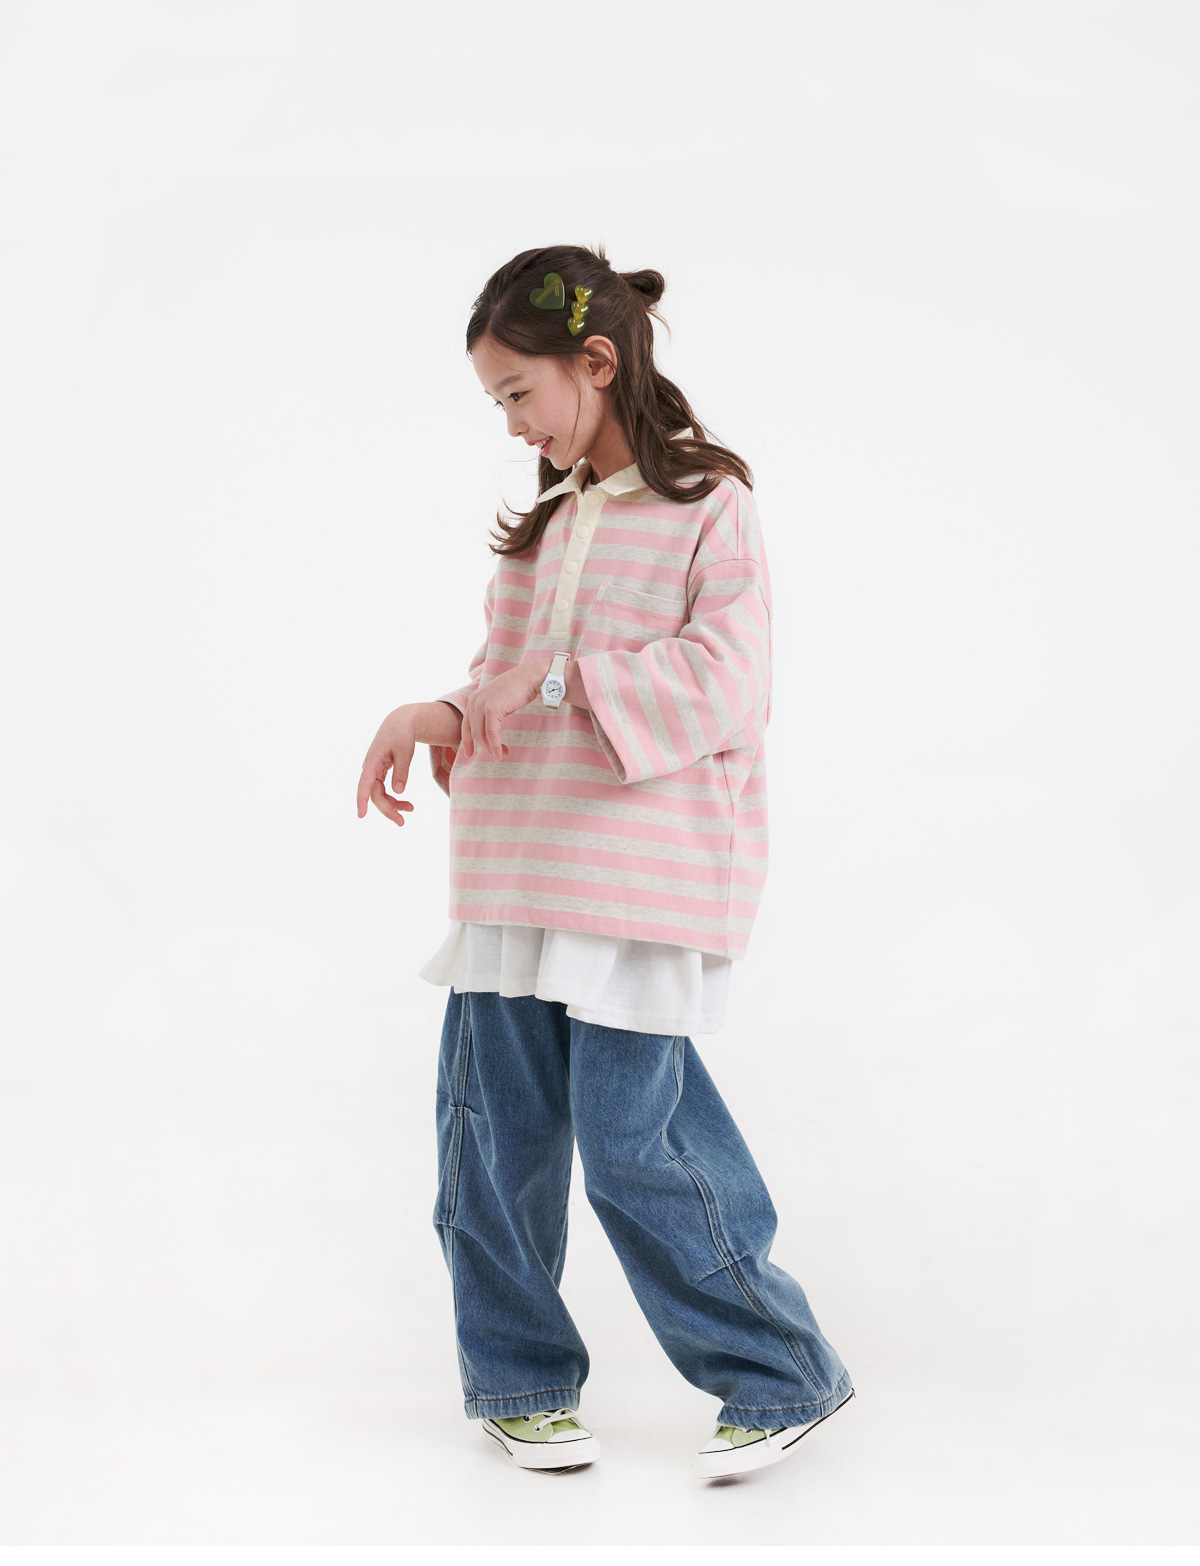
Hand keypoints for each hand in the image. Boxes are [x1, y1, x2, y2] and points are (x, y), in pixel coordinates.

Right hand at [356, 707, 417, 826]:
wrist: (399, 723)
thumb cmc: (402, 734)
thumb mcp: (405, 751)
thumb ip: (401, 771)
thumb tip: (398, 791)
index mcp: (373, 761)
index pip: (364, 783)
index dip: (361, 799)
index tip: (361, 815)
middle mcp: (370, 768)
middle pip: (374, 794)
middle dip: (387, 809)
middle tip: (402, 822)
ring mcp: (374, 771)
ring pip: (379, 794)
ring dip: (392, 805)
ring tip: (410, 811)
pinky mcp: (380, 773)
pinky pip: (383, 790)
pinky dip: (394, 798)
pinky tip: (406, 804)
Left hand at [459, 656, 552, 762]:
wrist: (530, 676)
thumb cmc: (518, 688)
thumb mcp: (497, 699)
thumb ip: (489, 710)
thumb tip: (489, 729)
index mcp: (474, 698)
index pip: (466, 725)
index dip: (467, 741)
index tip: (469, 754)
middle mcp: (474, 700)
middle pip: (473, 732)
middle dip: (483, 747)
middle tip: (495, 755)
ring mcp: (482, 704)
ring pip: (480, 735)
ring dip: (490, 748)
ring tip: (500, 755)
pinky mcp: (492, 709)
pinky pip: (491, 733)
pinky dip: (495, 746)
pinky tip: (500, 753)